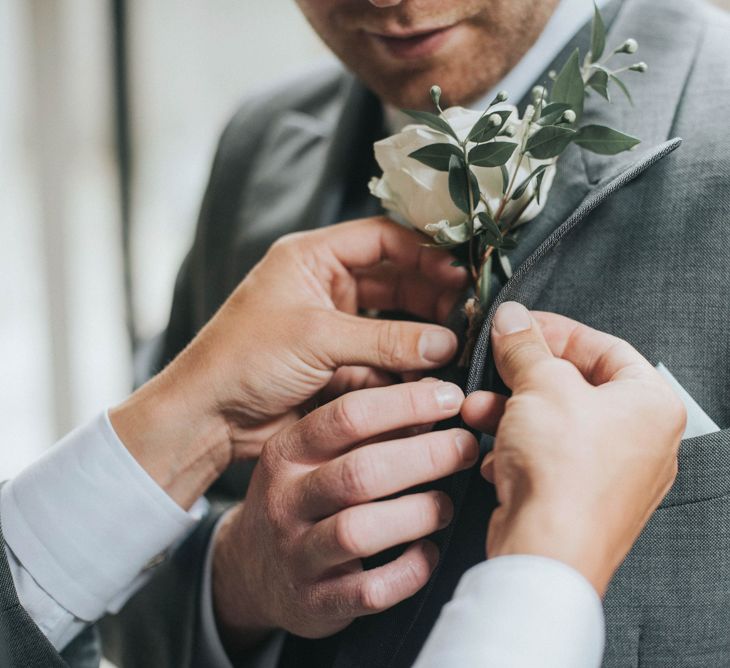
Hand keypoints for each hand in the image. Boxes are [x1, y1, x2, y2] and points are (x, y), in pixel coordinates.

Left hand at [110, 218, 467, 507]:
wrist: (208, 417)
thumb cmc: (244, 359)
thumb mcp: (317, 338)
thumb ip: (385, 339)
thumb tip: (445, 344)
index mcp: (312, 258)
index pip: (381, 238)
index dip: (423, 251)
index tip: (460, 272)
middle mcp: (325, 286)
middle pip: (394, 278)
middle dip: (430, 293)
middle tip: (467, 310)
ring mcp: (333, 327)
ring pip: (392, 320)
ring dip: (421, 332)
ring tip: (455, 344)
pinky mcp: (338, 364)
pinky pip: (383, 358)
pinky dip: (405, 366)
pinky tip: (427, 375)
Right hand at [212, 380, 478, 654]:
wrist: (252, 572)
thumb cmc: (300, 499)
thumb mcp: (310, 456)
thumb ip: (362, 430)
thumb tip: (433, 399)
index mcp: (287, 452)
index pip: (347, 417)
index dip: (405, 403)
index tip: (450, 398)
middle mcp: (286, 500)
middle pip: (360, 472)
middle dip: (424, 456)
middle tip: (464, 448)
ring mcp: (297, 554)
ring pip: (359, 531)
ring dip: (417, 514)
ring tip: (445, 505)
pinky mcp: (315, 601)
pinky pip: (369, 591)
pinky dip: (409, 571)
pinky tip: (428, 552)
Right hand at [462, 302, 685, 595]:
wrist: (547, 552)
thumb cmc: (564, 471)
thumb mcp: (540, 386)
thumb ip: (525, 346)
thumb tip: (513, 319)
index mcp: (650, 404)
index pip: (605, 347)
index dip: (557, 331)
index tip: (521, 325)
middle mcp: (640, 440)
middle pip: (576, 385)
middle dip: (524, 376)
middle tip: (495, 362)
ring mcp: (611, 473)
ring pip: (555, 423)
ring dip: (509, 412)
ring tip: (476, 408)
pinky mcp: (579, 498)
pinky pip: (547, 457)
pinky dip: (515, 448)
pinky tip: (489, 453)